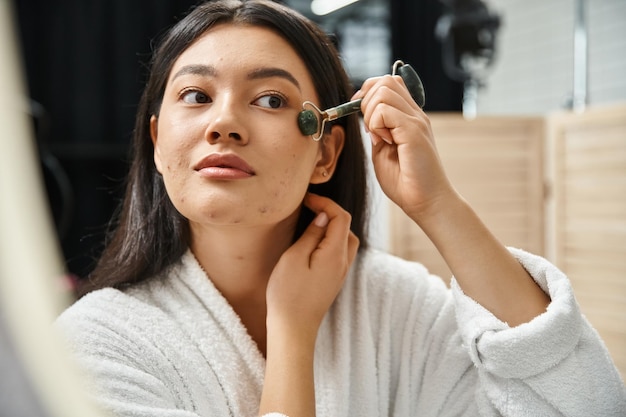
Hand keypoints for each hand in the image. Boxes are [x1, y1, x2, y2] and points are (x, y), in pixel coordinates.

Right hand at [266, 193, 358, 333]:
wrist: (293, 330)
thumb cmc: (288, 295)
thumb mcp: (294, 258)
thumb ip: (311, 235)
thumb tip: (324, 217)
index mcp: (335, 254)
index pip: (341, 217)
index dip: (325, 203)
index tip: (306, 200)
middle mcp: (343, 263)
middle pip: (347, 228)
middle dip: (331, 213)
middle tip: (308, 209)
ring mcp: (340, 274)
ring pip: (345, 241)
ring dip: (332, 228)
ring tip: (310, 225)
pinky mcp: (333, 282)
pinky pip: (339, 254)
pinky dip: (330, 242)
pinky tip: (312, 245)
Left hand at [355, 75, 456, 221]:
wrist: (426, 202)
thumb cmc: (405, 181)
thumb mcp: (382, 150)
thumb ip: (375, 131)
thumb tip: (363, 114)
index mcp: (409, 116)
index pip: (388, 82)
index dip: (368, 92)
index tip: (360, 114)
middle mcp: (415, 114)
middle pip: (385, 81)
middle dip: (366, 101)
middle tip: (370, 129)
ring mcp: (416, 120)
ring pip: (383, 92)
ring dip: (371, 114)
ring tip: (379, 138)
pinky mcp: (414, 131)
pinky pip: (384, 111)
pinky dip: (375, 125)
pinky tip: (384, 143)